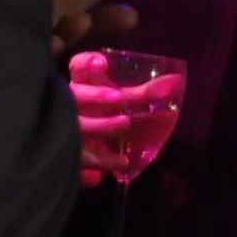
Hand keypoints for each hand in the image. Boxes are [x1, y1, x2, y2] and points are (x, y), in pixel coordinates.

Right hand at [67, 51, 183, 188]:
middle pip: (73, 97)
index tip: (102, 63)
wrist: (69, 153)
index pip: (77, 68)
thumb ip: (143, 94)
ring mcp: (61, 133)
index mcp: (80, 86)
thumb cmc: (99, 117)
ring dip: (97, 129)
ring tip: (123, 134)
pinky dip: (88, 170)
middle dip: (95, 97)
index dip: (86, 64)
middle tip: (120, 99)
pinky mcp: (62, 160)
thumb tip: (175, 83)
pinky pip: (73, 165)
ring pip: (73, 132)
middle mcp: (67, 107)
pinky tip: (103, 174)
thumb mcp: (118, 103)